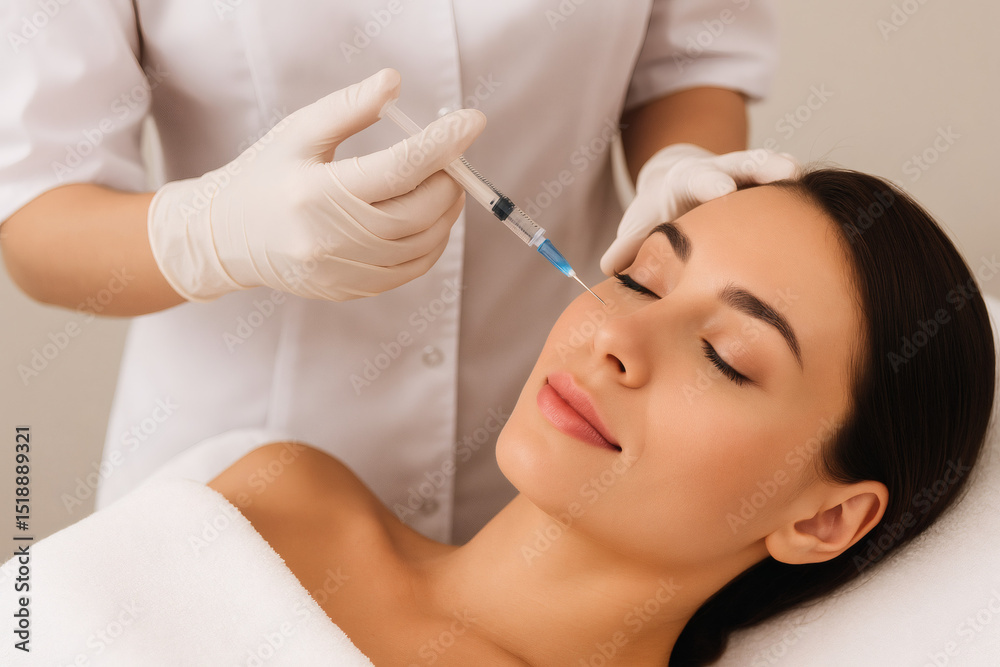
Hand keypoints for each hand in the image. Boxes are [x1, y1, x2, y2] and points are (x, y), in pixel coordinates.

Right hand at [147, 68, 485, 301]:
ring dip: (445, 212)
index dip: (443, 143)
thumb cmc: (265, 176)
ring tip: (444, 185)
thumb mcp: (298, 132)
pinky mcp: (351, 289)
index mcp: (317, 192)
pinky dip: (431, 243)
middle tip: (453, 158)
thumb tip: (393, 84)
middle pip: (417, 211)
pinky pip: (410, 270)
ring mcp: (342, 270)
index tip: (472, 121)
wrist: (228, 238)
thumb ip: (348, 108)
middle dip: (448, 181)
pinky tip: (428, 219)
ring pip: (420, 244)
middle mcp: (331, 238)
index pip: (399, 167)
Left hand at [600, 143, 798, 274]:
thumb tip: (609, 268)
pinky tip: (819, 208)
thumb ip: (627, 245)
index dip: (711, 183)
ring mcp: (746, 176)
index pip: (699, 178)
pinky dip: (798, 193)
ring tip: (805, 176)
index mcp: (687, 181)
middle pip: (742, 163)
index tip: (724, 190)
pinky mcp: (765, 188)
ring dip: (784, 171)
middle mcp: (720, 171)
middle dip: (761, 166)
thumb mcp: (640, 225)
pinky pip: (782, 186)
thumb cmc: (657, 217)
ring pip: (768, 167)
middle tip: (784, 173)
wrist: (677, 189)